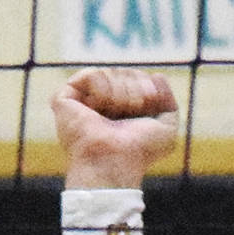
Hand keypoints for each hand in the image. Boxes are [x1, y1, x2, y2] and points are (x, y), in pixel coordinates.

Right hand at [53, 67, 179, 189]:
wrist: (115, 161)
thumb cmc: (139, 152)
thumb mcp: (167, 129)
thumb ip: (169, 103)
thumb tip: (157, 76)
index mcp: (120, 109)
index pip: (135, 78)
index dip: (145, 87)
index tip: (147, 104)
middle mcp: (99, 104)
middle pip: (122, 73)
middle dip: (133, 90)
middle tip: (130, 111)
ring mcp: (81, 102)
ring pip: (107, 73)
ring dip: (118, 93)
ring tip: (112, 114)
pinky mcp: (64, 100)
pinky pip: (89, 75)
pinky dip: (101, 89)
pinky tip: (98, 107)